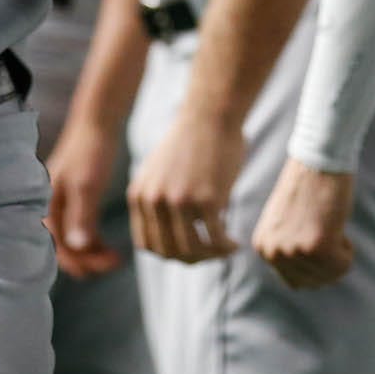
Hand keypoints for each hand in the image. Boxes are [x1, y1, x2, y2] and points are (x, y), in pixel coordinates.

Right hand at [43, 118, 126, 279]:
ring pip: (71, 241)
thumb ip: (81, 217)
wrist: (98, 122)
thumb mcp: (87, 185)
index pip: (57, 248)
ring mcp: (59, 205)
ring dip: (90, 253)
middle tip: (114, 263)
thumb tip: (78, 248)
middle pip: (62, 248)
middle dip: (87, 261)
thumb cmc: (90, 151)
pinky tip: (107, 246)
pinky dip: (91, 240)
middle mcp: (46, 208)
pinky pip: (77, 230)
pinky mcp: (72, 201)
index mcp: (44, 206)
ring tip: (115, 257)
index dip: (81, 262)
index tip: (108, 265)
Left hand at [128, 107, 244, 262]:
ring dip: (211, 256)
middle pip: (169, 252)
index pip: (147, 245)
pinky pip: (216, 238)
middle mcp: (154, 201)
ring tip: (226, 249)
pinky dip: (226, 247)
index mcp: (139, 195)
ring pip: (192, 250)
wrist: (211, 114)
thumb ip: (159, 202)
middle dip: (192, 259)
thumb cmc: (193, 141)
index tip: (189, 251)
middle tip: (211, 254)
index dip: (168, 254)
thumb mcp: (161, 173)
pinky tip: (236, 243)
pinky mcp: (206, 199)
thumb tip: (176, 238)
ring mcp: (179, 201)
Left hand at [253, 158, 356, 289]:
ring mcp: (294, 250)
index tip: (316, 232)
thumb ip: (288, 251)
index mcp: (263, 247)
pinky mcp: (317, 245)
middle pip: (313, 282)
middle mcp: (273, 252)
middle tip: (327, 227)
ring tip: (330, 223)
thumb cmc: (308, 185)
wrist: (318, 157)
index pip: (295, 281)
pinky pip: (343, 265)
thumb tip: (300, 285)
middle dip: (328, 261)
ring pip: (330, 274)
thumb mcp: (286, 223)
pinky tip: (338, 224)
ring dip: (339, 254)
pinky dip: (348, 250)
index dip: (315, 262)